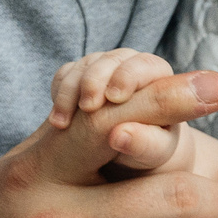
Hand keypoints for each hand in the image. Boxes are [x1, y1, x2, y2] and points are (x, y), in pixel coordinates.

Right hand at [49, 48, 217, 176]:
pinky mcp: (80, 78)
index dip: (128, 77)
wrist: (130, 157)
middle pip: (112, 60)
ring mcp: (105, 70)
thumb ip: (145, 143)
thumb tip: (121, 135)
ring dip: (71, 91)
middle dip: (95, 80)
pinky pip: (65, 75)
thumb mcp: (153, 151)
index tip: (115, 98)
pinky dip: (59, 93)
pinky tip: (58, 120)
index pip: (145, 65)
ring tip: (62, 125)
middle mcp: (132, 68)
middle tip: (87, 109)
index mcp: (159, 79)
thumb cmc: (150, 152)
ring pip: (85, 65)